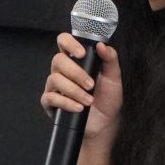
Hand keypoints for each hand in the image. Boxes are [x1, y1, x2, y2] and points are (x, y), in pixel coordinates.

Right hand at [40, 33, 122, 153]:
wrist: (104, 122)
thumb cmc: (107, 98)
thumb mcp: (113, 77)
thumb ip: (110, 59)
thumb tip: (102, 45)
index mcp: (75, 60)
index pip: (64, 41)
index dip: (69, 43)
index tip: (82, 53)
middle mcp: (62, 70)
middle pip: (58, 60)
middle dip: (76, 73)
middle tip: (91, 85)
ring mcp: (54, 86)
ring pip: (54, 79)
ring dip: (74, 90)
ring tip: (88, 100)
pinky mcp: (50, 102)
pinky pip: (51, 98)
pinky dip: (66, 103)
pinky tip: (78, 107)